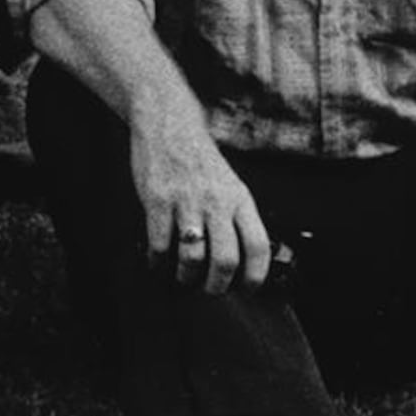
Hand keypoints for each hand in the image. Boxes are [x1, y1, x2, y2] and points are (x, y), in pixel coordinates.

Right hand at [127, 105, 272, 292]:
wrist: (168, 124)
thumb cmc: (199, 160)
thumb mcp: (229, 184)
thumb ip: (235, 217)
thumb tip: (238, 261)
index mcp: (240, 199)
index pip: (258, 246)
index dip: (255, 276)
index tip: (246, 289)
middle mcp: (217, 202)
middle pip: (225, 260)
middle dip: (217, 286)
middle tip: (209, 290)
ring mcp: (186, 201)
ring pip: (192, 257)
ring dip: (186, 277)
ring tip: (183, 277)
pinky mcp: (157, 200)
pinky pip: (160, 245)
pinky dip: (158, 262)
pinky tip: (157, 262)